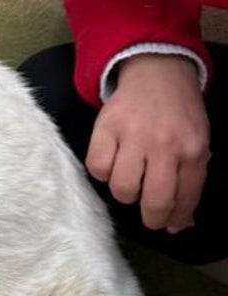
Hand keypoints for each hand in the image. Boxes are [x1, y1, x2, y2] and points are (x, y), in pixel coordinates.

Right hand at [86, 54, 208, 232]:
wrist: (157, 70)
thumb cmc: (178, 112)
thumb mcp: (197, 142)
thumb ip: (190, 180)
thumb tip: (180, 222)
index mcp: (192, 149)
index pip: (185, 198)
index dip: (176, 218)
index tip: (169, 224)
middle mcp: (164, 144)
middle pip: (154, 200)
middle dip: (151, 218)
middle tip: (149, 217)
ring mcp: (133, 135)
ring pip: (122, 187)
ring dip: (126, 192)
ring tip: (131, 181)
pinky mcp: (106, 127)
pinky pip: (98, 168)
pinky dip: (103, 172)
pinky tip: (113, 163)